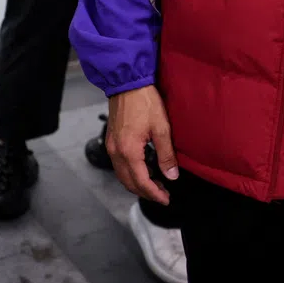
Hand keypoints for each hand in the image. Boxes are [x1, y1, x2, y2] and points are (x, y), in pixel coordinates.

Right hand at [106, 85, 178, 204]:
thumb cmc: (145, 102)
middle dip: (146, 192)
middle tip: (163, 195)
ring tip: (157, 183)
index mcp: (128, 151)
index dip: (154, 193)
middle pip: (129, 182)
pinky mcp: (111, 140)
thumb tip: (172, 176)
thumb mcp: (161, 127)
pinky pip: (120, 165)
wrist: (127, 83)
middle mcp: (116, 153)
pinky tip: (145, 168)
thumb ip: (166, 154)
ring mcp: (111, 147)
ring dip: (138, 183)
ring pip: (123, 175)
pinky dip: (132, 172)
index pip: (141, 182)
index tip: (166, 199)